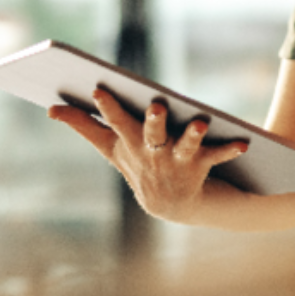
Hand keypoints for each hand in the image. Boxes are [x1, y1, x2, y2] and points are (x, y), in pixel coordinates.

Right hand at [49, 90, 247, 222]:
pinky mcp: (200, 168)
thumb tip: (51, 109)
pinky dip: (229, 149)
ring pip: (184, 147)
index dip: (107, 107)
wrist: (173, 206)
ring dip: (192, 136)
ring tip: (199, 123)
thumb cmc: (140, 166)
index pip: (114, 123)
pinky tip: (244, 143)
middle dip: (152, 121)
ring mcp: (176, 163)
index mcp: (129, 144)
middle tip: (156, 106)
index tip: (100, 89)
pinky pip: (216, 156)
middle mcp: (151, 154)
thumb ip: (84, 126)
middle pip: (150, 133)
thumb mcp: (112, 147)